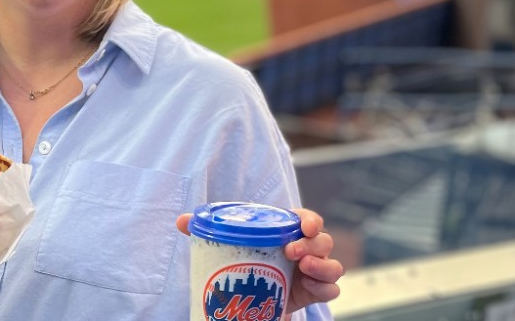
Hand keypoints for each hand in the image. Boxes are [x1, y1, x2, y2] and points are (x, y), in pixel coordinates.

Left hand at [176, 208, 342, 314]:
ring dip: (323, 265)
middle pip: (322, 241)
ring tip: (304, 268)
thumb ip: (206, 232)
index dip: (309, 219)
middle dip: (312, 244)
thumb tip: (182, 221)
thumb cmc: (244, 260)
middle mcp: (304, 250)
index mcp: (287, 232)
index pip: (306, 219)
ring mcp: (311, 272)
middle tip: (292, 251)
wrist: (249, 296)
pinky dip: (326, 287)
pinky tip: (311, 288)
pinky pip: (331, 289)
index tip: (303, 224)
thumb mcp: (226, 245)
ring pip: (332, 265)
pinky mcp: (312, 293)